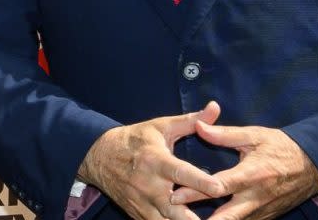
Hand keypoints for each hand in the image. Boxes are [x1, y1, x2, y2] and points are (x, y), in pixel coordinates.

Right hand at [78, 101, 223, 219]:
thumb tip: (215, 108)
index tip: (219, 187)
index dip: (200, 181)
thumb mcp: (160, 127)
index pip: (180, 172)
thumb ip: (190, 121)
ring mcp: (142, 202)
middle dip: (192, 217)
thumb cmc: (134, 140)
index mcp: (155, 160)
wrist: (98, 156)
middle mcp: (148, 184)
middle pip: (174, 208)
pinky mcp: (138, 214)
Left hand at [169, 120, 317, 219]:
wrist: (311, 165)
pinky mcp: (266, 216)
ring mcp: (262, 209)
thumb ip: (224, 134)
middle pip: (227, 215)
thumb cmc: (281, 147)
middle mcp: (256, 197)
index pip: (221, 186)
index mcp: (252, 174)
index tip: (175, 194)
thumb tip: (197, 125)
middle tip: (179, 216)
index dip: (196, 191)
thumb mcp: (254, 135)